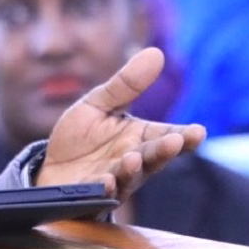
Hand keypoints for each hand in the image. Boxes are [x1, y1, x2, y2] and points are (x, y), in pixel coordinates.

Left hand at [36, 47, 205, 200]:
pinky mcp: (93, 197)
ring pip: (130, 177)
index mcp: (140, 138)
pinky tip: (104, 181)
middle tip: (174, 142)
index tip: (198, 132)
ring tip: (133, 158)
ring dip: (133, 169)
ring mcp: (115, 181)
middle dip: (164, 150)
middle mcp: (134, 161)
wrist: (50, 167)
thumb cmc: (79, 137)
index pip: (167, 135)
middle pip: (153, 157)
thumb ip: (126, 84)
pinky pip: (102, 195)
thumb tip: (157, 52)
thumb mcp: (98, 104)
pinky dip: (104, 188)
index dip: (184, 136)